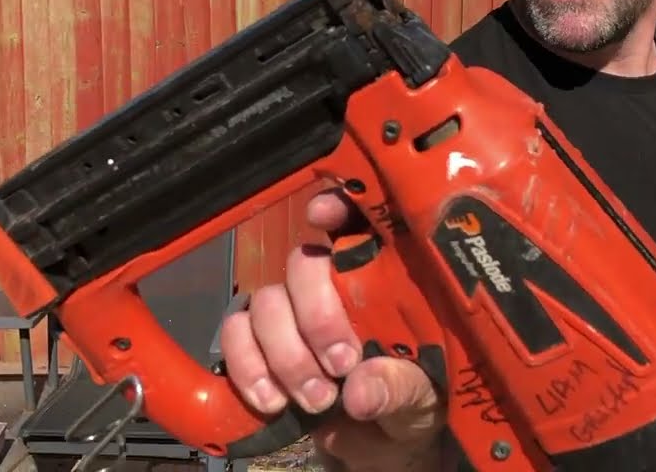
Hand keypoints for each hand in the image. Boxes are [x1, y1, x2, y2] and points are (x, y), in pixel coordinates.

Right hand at [217, 188, 446, 470]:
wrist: (381, 449)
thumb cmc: (411, 406)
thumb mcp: (421, 400)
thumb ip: (398, 390)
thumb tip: (361, 390)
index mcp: (384, 283)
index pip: (359, 224)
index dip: (337, 207)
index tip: (324, 216)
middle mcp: (333, 286)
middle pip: (304, 263)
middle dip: (317, 314)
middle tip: (341, 364)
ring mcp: (292, 314)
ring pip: (266, 301)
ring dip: (285, 353)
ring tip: (317, 399)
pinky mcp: (259, 346)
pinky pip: (234, 334)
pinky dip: (248, 367)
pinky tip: (273, 400)